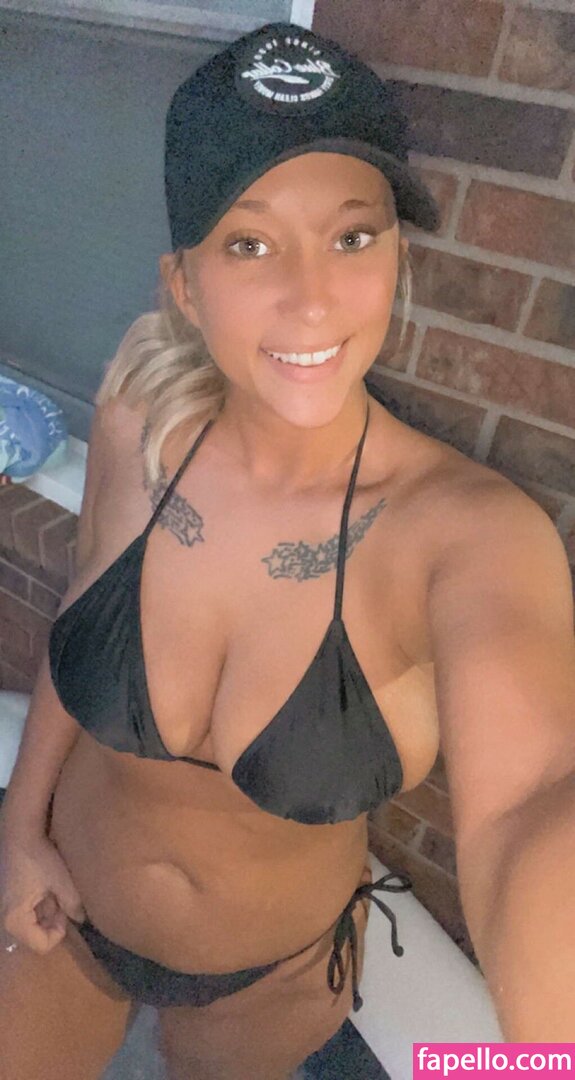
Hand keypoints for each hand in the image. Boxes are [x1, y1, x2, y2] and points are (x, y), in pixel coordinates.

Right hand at [0, 833, 85, 953]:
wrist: (20, 834)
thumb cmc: (38, 857)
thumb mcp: (60, 880)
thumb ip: (73, 904)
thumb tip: (82, 920)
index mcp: (15, 920)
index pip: (42, 946)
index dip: (59, 932)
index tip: (65, 911)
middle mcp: (8, 920)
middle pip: (37, 936)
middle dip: (54, 921)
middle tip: (62, 899)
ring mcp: (8, 910)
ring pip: (35, 924)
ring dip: (49, 912)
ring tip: (55, 890)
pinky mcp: (11, 901)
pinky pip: (30, 913)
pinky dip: (42, 905)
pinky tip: (48, 887)